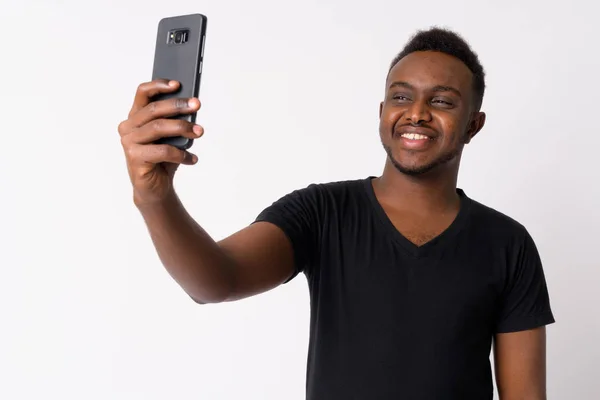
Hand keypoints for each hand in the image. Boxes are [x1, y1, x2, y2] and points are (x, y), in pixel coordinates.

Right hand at [118, 79, 203, 205]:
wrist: (155, 188)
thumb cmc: (163, 159)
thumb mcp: (170, 136)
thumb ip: (174, 121)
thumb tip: (191, 107)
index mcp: (135, 117)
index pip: (142, 93)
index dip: (159, 85)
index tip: (178, 84)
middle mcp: (128, 127)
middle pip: (153, 109)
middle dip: (177, 105)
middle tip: (196, 105)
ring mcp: (129, 143)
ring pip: (158, 128)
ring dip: (183, 128)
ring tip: (200, 132)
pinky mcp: (135, 159)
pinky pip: (162, 151)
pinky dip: (181, 154)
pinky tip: (193, 159)